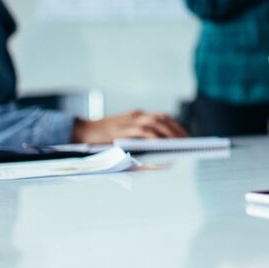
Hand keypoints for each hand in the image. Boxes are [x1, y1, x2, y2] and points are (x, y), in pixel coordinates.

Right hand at [70, 110, 187, 143]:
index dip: (175, 126)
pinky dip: (153, 140)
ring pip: (153, 125)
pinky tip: (161, 148)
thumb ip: (139, 136)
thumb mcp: (123, 131)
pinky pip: (141, 134)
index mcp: (137, 115)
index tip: (186, 136)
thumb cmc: (104, 137)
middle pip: (161, 119)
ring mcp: (127, 122)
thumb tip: (160, 152)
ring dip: (167, 135)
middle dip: (175, 131)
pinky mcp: (121, 130)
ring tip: (178, 146)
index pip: (162, 117)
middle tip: (187, 143)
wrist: (81, 132)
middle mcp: (134, 116)